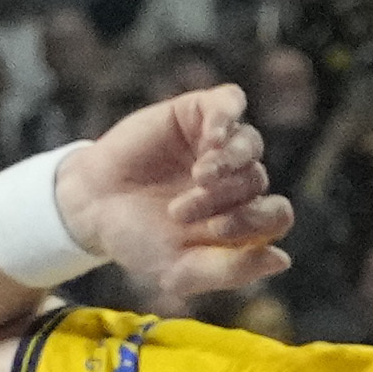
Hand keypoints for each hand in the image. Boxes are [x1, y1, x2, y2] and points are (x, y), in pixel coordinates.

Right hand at [53, 86, 294, 300]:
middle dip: (223, 200)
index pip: (276, 216)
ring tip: (199, 177)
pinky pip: (231, 101)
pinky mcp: (197, 113)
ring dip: (228, 163)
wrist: (90, 206)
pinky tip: (212, 138)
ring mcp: (218, 144)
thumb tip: (282, 259)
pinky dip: (227, 117)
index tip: (215, 232)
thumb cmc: (137, 240)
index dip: (255, 223)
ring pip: (250, 144)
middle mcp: (235, 179)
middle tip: (179, 212)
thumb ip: (231, 270)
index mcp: (241, 217)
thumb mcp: (179, 270)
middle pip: (258, 182)